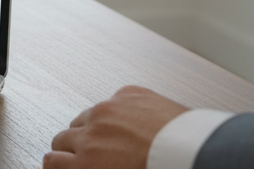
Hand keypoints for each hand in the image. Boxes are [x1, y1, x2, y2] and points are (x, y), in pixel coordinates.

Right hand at [45, 86, 187, 167]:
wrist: (202, 156)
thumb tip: (88, 167)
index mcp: (87, 162)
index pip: (51, 161)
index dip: (55, 166)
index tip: (59, 167)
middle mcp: (92, 132)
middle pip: (62, 137)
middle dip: (72, 148)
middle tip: (88, 156)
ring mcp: (110, 109)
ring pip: (85, 117)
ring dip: (92, 129)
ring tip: (112, 141)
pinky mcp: (130, 93)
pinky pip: (113, 101)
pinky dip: (118, 112)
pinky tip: (134, 125)